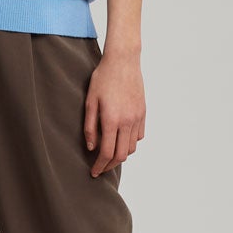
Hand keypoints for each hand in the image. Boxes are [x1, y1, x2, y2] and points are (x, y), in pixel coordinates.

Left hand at [83, 49, 145, 176]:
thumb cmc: (103, 78)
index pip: (107, 152)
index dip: (100, 166)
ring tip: (109, 154)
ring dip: (121, 155)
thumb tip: (91, 147)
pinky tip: (121, 139)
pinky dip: (130, 142)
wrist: (123, 61)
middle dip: (110, 165)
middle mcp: (127, 121)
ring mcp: (137, 117)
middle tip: (100, 168)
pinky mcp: (143, 113)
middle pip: (121, 155)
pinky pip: (139, 136)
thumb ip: (90, 126)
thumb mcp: (90, 101)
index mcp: (112, 119)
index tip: (94, 172)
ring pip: (132, 147)